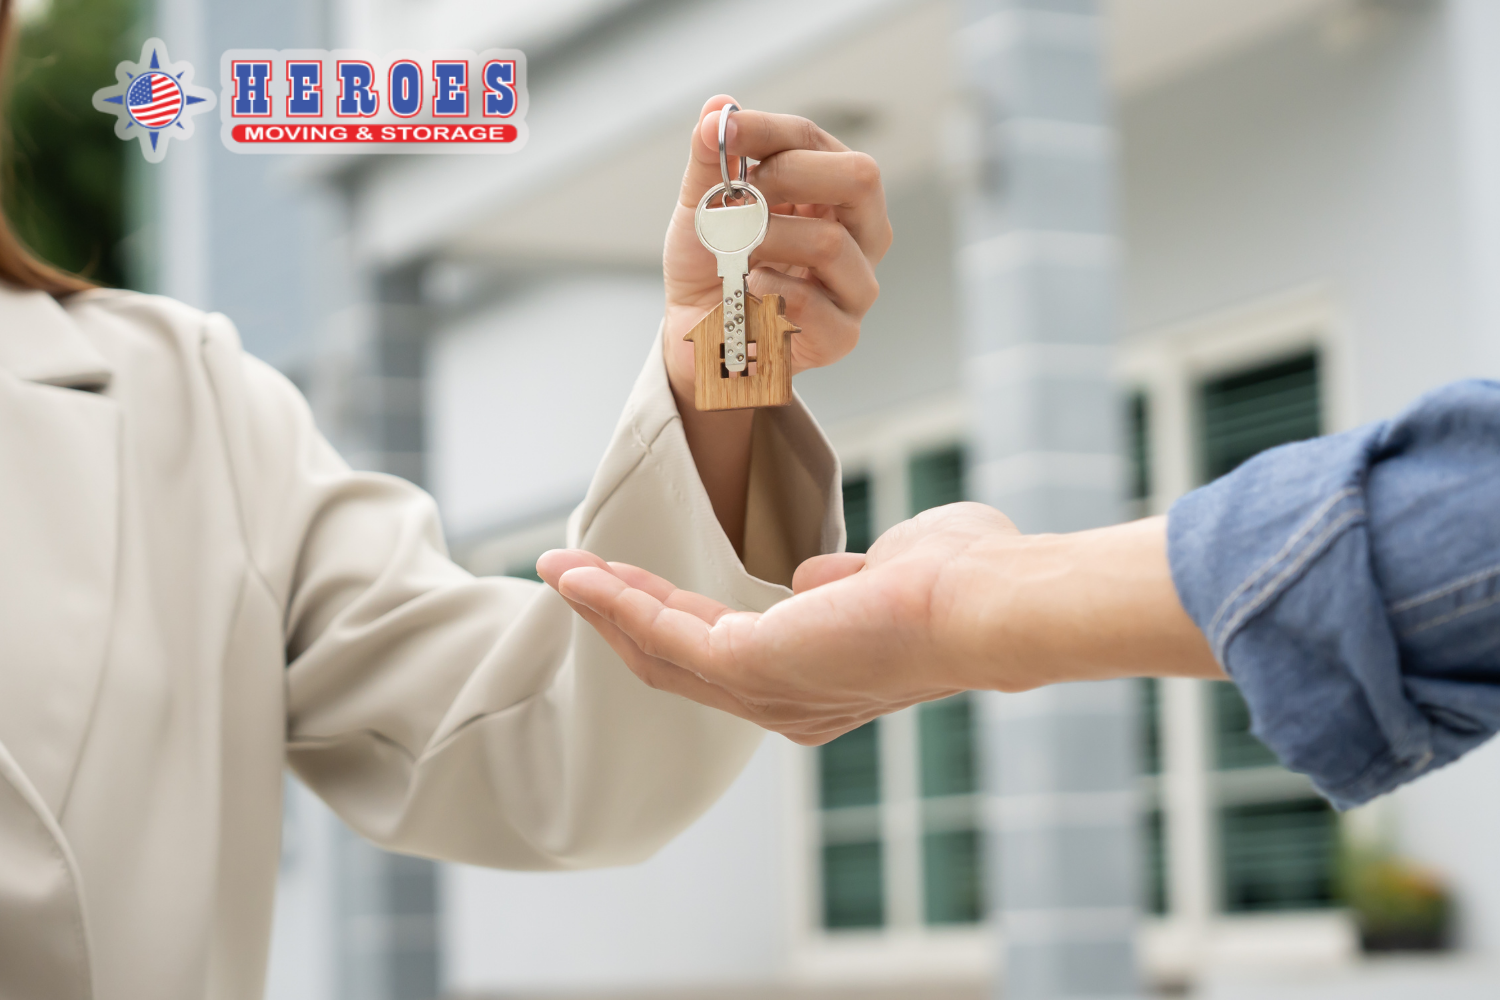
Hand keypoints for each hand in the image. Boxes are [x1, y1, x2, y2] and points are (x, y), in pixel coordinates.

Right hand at [537, 509, 1223, 744]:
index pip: (724, 654)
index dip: (671, 617)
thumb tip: (812, 577)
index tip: (628, 581)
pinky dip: (620, 603)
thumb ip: (845, 580)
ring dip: (608, 607)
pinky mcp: (753, 666)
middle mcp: (786, 702)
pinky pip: (666, 635)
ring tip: (560, 569)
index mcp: (817, 680)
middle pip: (677, 663)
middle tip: (569, 575)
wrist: (991, 600)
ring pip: (661, 652)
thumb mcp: (889, 573)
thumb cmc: (964, 580)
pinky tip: (584, 574)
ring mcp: (767, 692)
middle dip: (621, 616)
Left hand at [661, 96, 891, 556]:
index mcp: (830, 186)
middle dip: (785, 181)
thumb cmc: (710, 265)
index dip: (767, 131)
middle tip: (737, 202)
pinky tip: (749, 295)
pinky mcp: (842, 334)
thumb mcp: (701, 207)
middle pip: (860, 178)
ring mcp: (857, 283)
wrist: (697, 335)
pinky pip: (815, 304)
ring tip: (736, 256)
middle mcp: (859, 230)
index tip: (722, 133)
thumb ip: (709, 160)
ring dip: (766, 244)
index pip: (812, 139)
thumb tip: (717, 108)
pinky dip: (769, 295)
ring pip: (831, 243)